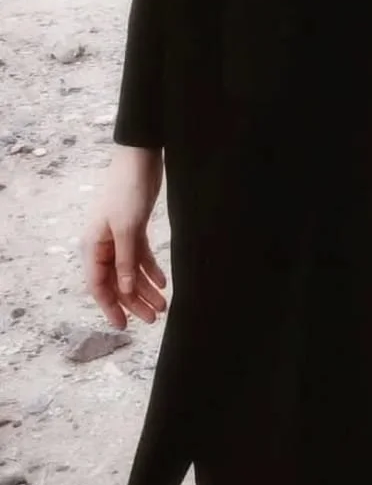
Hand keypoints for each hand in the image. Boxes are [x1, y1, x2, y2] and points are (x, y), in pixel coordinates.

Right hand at [82, 146, 167, 329]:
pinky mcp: (135, 229)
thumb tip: (123, 290)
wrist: (140, 158)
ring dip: (146, 288)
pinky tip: (164, 282)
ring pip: (131, 271)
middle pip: (117, 282)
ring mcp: (119, 237)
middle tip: (154, 318)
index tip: (123, 326)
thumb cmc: (128, 190)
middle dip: (134, 301)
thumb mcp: (127, 228)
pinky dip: (151, 270)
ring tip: (164, 305)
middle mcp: (104, 245)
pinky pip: (140, 256)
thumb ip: (125, 260)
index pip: (99, 285)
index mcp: (94, 246)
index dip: (110, 307)